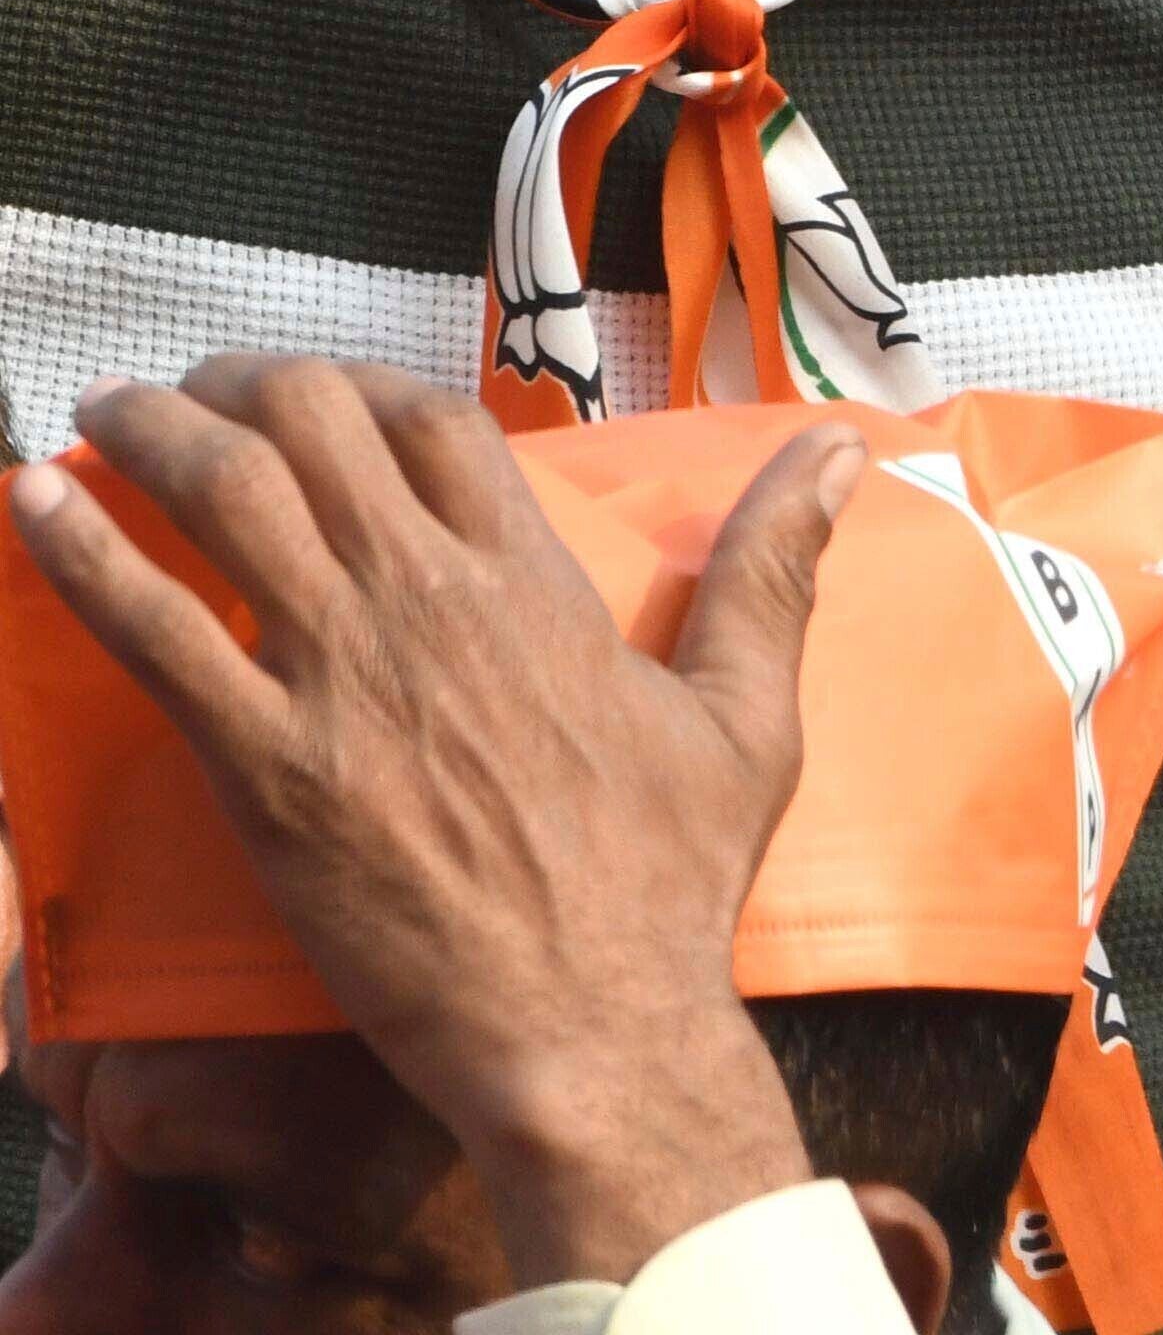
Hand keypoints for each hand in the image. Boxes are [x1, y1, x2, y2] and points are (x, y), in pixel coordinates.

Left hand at [13, 373, 843, 1295]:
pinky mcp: (264, 769)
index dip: (364, 387)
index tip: (318, 397)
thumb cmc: (668, 881)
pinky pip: (152, 632)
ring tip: (101, 413)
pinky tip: (33, 503)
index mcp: (535, 585)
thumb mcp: (746, 714)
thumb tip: (841, 457)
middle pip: (317, 426)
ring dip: (150, 432)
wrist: (587, 1021)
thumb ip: (772, 572)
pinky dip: (81, 553)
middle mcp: (432, 605)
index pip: (435, 424)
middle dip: (238, 381)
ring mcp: (342, 681)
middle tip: (188, 391)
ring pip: (226, 497)